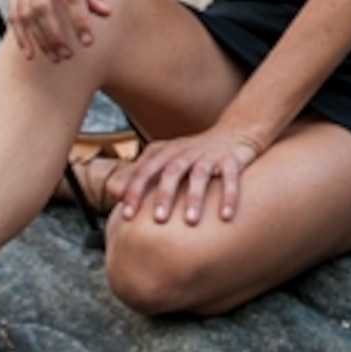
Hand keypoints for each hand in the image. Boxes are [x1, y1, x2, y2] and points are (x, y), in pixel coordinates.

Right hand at [7, 0, 109, 62]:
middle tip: (70, 55)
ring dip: (38, 38)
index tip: (88, 41)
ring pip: (24, 11)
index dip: (78, 19)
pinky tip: (30, 52)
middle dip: (54, 34)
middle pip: (42, 5)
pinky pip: (12, 9)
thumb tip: (103, 13)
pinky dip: (19, 33)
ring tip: (56, 57)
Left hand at [111, 127, 265, 228]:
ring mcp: (209, 155)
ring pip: (200, 175)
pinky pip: (231, 177)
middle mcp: (186, 152)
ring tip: (190, 221)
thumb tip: (116, 193)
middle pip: (171, 172)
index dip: (135, 191)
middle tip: (158, 220)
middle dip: (164, 195)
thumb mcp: (167, 156)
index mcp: (167, 152)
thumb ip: (144, 171)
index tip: (126, 215)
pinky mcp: (232, 159)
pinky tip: (226, 216)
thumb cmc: (194, 152)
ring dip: (194, 197)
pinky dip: (229, 196)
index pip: (146, 170)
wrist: (235, 130)